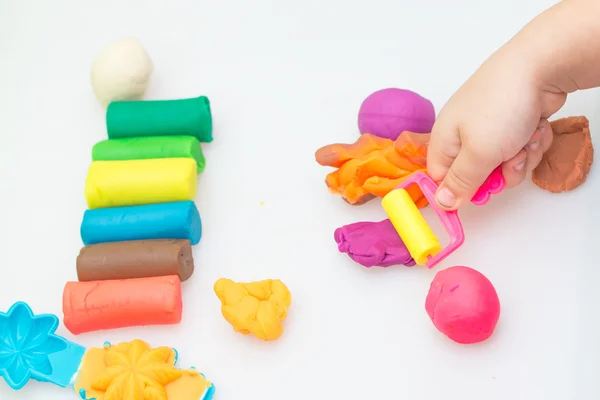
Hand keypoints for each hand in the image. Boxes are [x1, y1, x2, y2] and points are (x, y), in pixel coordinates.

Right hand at [427, 44, 565, 209]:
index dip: (460, 189)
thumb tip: (442, 203)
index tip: (481, 190)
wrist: (540, 67)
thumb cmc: (501, 106)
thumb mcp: (478, 153)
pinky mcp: (514, 122)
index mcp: (445, 139)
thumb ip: (460, 182)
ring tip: (526, 138)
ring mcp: (490, 127)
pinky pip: (520, 148)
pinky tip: (535, 127)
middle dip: (499, 173)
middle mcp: (464, 134)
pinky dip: (531, 142)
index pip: (442, 178)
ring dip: (520, 158)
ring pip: (503, 164)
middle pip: (476, 174)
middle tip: (509, 160)